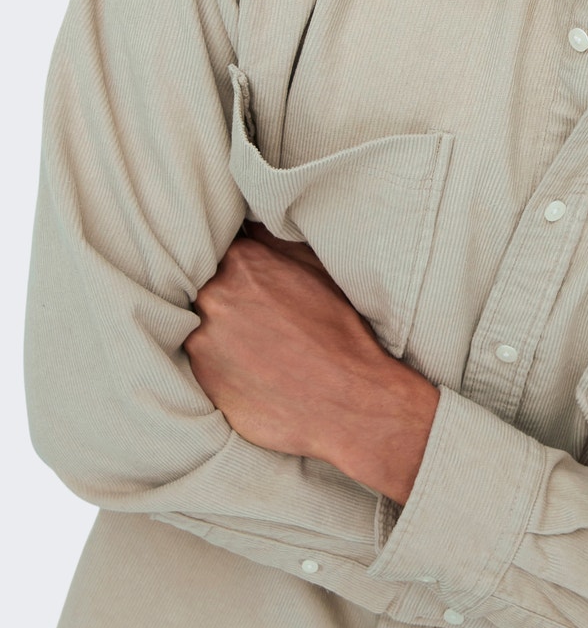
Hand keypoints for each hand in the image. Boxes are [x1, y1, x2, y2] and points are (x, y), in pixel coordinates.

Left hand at [187, 223, 437, 501]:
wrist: (348, 401)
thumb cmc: (341, 334)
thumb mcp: (318, 271)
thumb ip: (275, 242)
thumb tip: (248, 225)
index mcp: (242, 260)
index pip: (218, 247)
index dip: (233, 261)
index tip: (248, 278)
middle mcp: (213, 294)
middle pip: (204, 283)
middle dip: (225, 293)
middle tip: (256, 313)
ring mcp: (202, 337)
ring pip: (200, 321)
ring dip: (220, 328)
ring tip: (255, 344)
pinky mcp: (200, 376)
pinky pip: (201, 357)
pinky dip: (219, 359)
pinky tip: (250, 367)